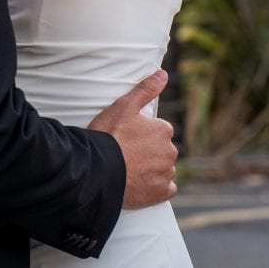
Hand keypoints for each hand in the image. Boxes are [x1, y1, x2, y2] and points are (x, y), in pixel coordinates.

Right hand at [89, 69, 176, 208]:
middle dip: (150, 151)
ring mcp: (166, 173)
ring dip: (153, 168)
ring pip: (164, 168)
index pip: (160, 130)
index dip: (144, 133)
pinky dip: (158, 187)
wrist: (98, 170)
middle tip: (127, 153)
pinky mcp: (161, 193)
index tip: (129, 137)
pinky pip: (167, 189)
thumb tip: (163, 74)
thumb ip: (146, 89)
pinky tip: (143, 183)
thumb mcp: (124, 106)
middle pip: (163, 150)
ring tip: (130, 168)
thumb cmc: (109, 135)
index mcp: (163, 130)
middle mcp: (170, 151)